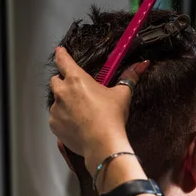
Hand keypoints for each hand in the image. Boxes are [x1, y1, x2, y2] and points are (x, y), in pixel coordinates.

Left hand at [48, 47, 148, 167]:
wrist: (102, 143)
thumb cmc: (110, 118)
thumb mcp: (122, 95)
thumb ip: (128, 77)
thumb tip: (140, 66)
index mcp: (76, 79)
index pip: (63, 60)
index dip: (61, 55)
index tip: (60, 52)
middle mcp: (62, 92)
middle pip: (56, 80)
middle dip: (64, 83)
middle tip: (78, 92)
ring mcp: (56, 109)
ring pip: (57, 101)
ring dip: (65, 104)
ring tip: (82, 113)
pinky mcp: (54, 124)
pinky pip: (56, 118)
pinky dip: (64, 120)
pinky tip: (78, 125)